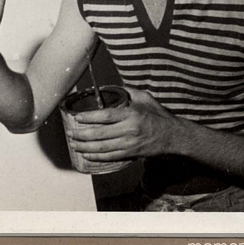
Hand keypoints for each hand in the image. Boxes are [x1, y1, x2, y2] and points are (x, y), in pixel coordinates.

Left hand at [66, 87, 183, 161]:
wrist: (173, 136)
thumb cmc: (158, 115)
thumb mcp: (144, 98)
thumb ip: (127, 91)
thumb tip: (109, 87)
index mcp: (131, 114)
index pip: (105, 116)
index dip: (88, 117)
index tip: (76, 117)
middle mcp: (129, 130)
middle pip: (100, 134)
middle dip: (82, 134)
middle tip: (70, 133)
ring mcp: (130, 144)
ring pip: (103, 147)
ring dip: (86, 147)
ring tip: (74, 144)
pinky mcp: (132, 153)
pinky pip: (111, 156)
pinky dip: (97, 157)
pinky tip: (87, 155)